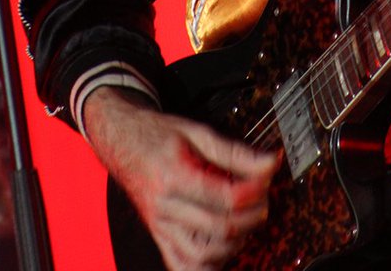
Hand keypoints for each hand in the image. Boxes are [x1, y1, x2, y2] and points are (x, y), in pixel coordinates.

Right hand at [84, 86, 276, 270]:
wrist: (122, 140)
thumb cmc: (157, 134)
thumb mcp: (197, 132)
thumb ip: (234, 151)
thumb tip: (268, 162)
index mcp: (174, 175)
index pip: (225, 197)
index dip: (254, 190)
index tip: (267, 177)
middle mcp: (165, 205)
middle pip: (219, 226)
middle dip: (250, 216)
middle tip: (262, 200)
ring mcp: (160, 225)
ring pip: (203, 254)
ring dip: (234, 243)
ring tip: (245, 222)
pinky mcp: (158, 236)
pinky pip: (181, 265)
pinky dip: (205, 265)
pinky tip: (222, 250)